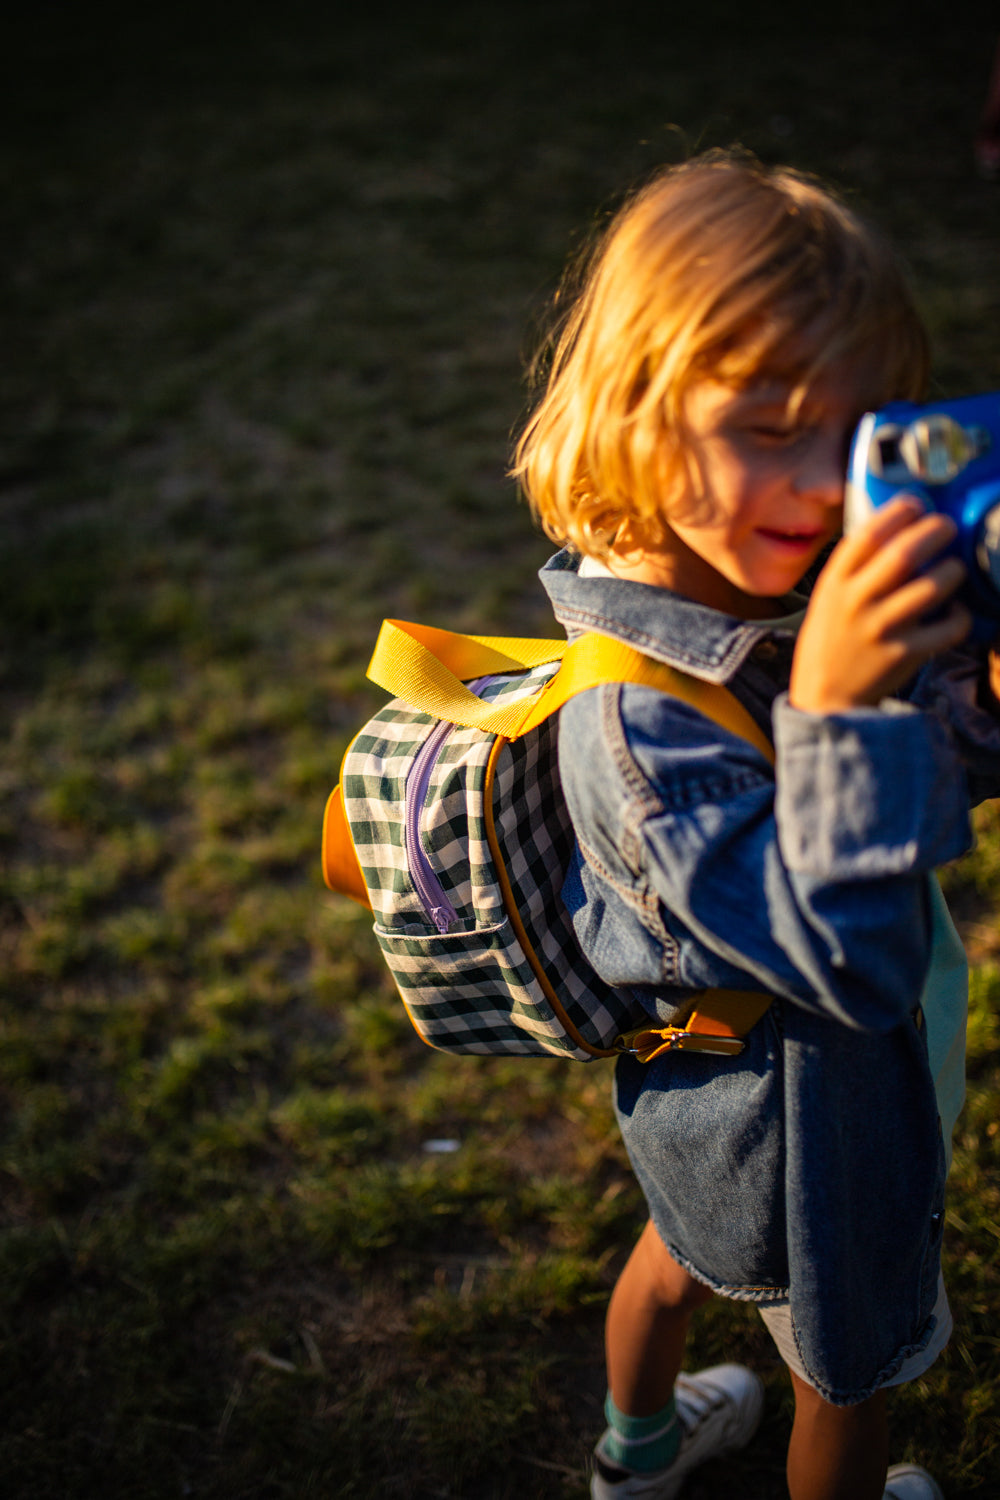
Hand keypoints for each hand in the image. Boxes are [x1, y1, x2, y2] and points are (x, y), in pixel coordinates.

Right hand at [789, 496, 971, 713]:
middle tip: (948, 527)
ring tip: (955, 568)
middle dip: (935, 531)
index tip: (916, 505)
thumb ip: (854, 569)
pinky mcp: (904, 654)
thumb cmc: (830, 641)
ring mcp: (881, 629)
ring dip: (953, 570)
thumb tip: (898, 531)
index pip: (867, 535)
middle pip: (904, 554)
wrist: (825, 697)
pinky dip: (959, 616)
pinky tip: (955, 611)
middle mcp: (856, 602)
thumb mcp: (828, 599)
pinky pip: (947, 627)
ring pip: (932, 587)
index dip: (897, 512)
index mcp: (834, 584)